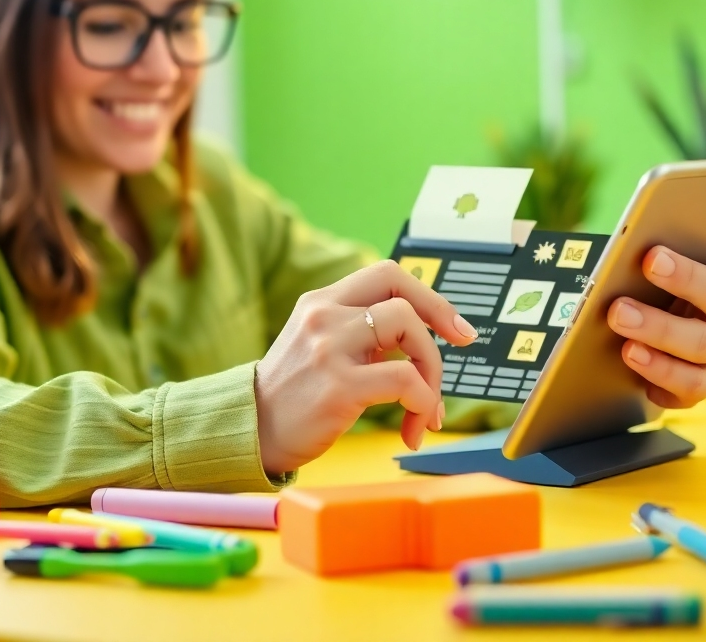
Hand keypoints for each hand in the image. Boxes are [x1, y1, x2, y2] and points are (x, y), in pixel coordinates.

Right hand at [254, 260, 479, 474]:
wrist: (250, 431)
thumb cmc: (294, 394)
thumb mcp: (320, 344)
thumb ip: (360, 331)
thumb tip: (421, 337)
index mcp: (322, 301)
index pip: (387, 274)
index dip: (429, 297)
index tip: (455, 327)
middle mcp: (325, 315)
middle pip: (404, 299)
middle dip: (438, 331)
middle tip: (446, 367)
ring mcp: (330, 348)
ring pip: (409, 332)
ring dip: (432, 374)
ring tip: (425, 409)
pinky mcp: (338, 386)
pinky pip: (405, 381)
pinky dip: (423, 403)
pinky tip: (413, 426)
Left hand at [606, 246, 705, 408]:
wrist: (668, 318)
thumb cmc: (667, 289)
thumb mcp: (667, 276)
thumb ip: (656, 269)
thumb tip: (625, 262)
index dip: (686, 275)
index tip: (651, 259)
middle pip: (703, 339)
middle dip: (658, 325)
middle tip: (618, 310)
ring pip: (694, 375)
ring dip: (657, 362)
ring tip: (626, 348)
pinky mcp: (695, 391)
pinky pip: (682, 396)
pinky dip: (658, 384)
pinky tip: (633, 370)